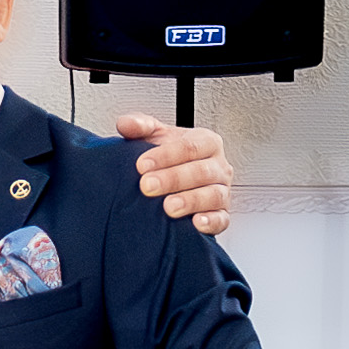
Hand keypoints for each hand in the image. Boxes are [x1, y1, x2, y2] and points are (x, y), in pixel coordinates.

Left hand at [114, 114, 231, 237]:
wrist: (174, 181)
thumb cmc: (169, 158)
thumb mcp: (154, 137)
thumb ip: (141, 127)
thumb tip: (126, 125)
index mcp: (206, 142)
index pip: (190, 146)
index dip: (166, 155)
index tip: (142, 164)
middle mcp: (218, 166)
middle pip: (201, 171)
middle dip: (173, 179)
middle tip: (147, 186)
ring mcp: (222, 191)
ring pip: (213, 195)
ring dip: (191, 202)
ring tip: (169, 207)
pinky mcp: (222, 215)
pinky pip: (222, 219)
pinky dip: (211, 222)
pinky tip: (195, 223)